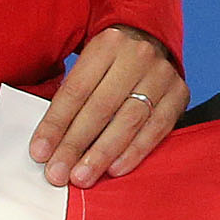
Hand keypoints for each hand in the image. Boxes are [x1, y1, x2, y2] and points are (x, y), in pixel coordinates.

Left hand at [29, 24, 182, 184]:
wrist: (152, 43)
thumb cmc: (111, 63)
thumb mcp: (89, 65)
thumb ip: (71, 99)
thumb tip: (47, 143)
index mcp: (107, 44)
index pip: (76, 90)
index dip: (56, 124)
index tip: (40, 152)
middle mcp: (137, 55)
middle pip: (101, 107)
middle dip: (76, 144)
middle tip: (58, 172)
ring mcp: (162, 74)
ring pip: (129, 120)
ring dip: (102, 153)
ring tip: (83, 176)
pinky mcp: (179, 93)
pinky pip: (157, 128)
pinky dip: (134, 152)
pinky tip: (115, 169)